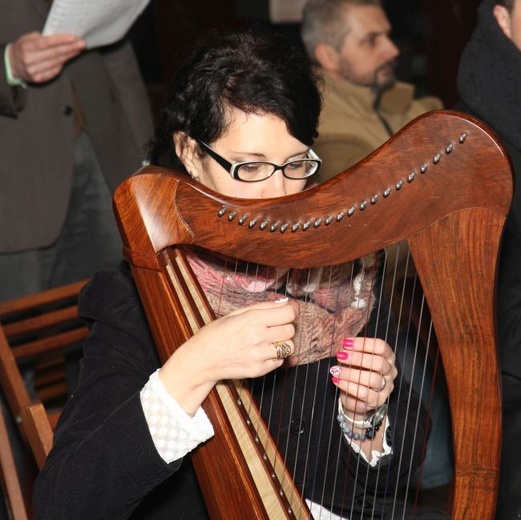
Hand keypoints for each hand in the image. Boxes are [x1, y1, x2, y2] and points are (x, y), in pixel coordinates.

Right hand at [7, 32, 85, 83]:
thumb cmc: (23, 49)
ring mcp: (34, 71)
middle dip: (70, 48)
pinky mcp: (39, 79)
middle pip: (54, 54)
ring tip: (78, 50)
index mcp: (26, 47)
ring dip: (69, 56)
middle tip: (82, 44)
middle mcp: (30, 60)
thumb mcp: (27, 39)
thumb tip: (58, 38)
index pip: (47, 43)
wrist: (12, 64)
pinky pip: (54, 72)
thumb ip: (40, 38)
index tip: (73, 38)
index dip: (61, 41)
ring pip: (56, 63)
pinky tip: (68, 58)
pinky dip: (62, 65)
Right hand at [160, 298, 297, 414]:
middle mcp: (258, 337)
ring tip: (268, 340)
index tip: (290, 310)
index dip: (292, 310)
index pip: (288, 313)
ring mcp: (259, 356)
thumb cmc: (216, 333)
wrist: (201, 360)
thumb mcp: (236, 313)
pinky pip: (279, 361)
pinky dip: (274, 356)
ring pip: (289, 347)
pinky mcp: (259, 370)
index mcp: (253, 319)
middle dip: (286, 326)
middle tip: (275, 326)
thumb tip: (285, 303)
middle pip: (291, 330)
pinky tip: (260, 352)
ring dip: (282, 342)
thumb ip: (263, 307)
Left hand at [330, 337, 396, 418]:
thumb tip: (343, 344)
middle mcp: (389, 371)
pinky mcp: (377, 400)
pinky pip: (364, 393)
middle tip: (340, 356)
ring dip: (351, 373)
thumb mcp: (354, 359)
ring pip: (372, 378)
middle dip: (357, 358)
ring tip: (336, 370)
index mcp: (387, 356)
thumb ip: (352, 351)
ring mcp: (385, 387)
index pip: (380, 346)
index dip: (363, 344)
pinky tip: (337, 380)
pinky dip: (348, 386)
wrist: (355, 397)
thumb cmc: (356, 372)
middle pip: (378, 362)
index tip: (346, 343)